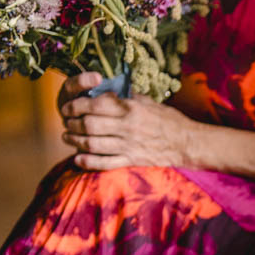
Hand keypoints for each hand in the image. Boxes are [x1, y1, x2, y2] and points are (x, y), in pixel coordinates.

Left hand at [60, 77, 199, 169]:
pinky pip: (104, 163)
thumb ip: (125, 97)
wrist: (187, 143)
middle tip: (66, 122)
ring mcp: (128, 145)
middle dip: (72, 123)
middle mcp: (127, 126)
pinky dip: (88, 162)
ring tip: (68, 138)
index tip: (68, 106)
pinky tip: (78, 158)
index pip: (94, 105)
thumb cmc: (168, 119)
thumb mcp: (147, 102)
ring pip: (92, 143)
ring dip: (75, 141)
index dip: (76, 105)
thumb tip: (106, 91)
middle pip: (89, 124)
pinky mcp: (131, 160)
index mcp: (130, 108)